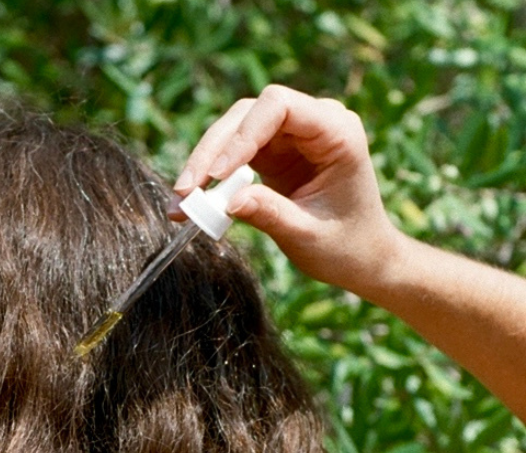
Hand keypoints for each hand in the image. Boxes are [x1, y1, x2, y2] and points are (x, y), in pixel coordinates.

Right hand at [174, 85, 403, 298]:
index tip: (216, 175)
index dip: (242, 135)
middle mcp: (313, 123)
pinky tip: (191, 203)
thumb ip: (270, 214)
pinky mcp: (272, 154)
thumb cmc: (346, 245)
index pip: (279, 107)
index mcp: (336, 132)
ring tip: (181, 203)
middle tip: (185, 193)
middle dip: (212, 151)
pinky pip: (232, 154)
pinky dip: (210, 178)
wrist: (361, 256)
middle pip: (248, 114)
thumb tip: (226, 202)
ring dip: (204, 164)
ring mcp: (290, 136)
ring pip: (233, 131)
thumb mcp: (307, 235)